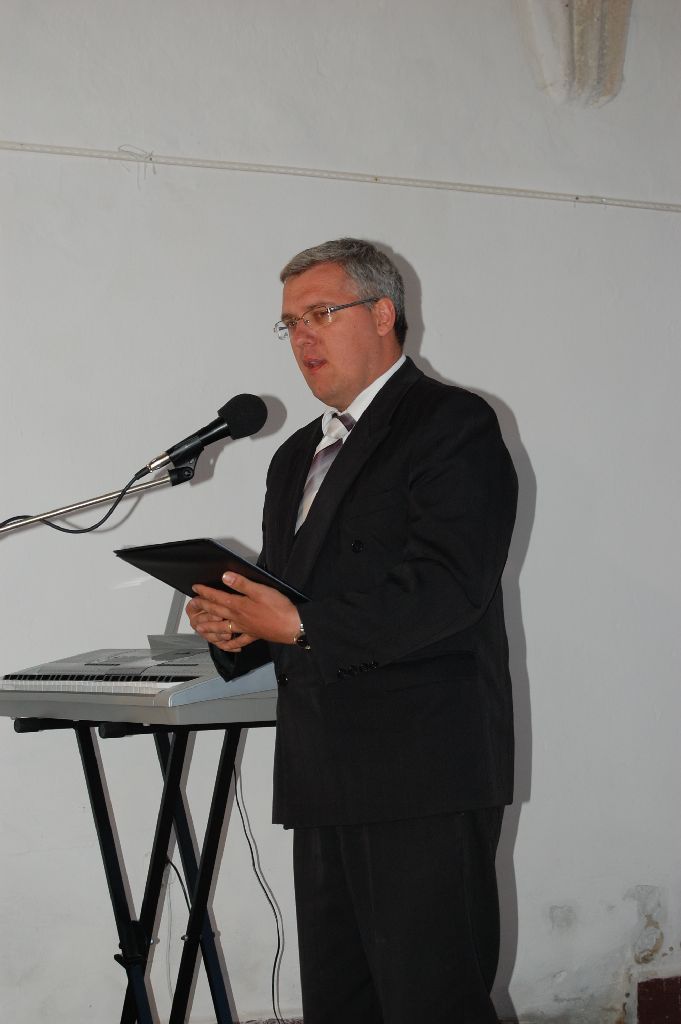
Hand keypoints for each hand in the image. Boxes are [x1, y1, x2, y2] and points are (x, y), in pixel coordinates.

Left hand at [185, 571, 300, 651]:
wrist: (291, 626)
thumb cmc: (278, 608)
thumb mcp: (260, 591)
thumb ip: (241, 584)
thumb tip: (225, 577)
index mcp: (239, 605)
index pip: (218, 597)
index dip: (205, 592)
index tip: (195, 588)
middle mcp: (238, 618)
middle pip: (216, 612)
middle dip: (203, 607)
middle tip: (192, 605)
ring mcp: (245, 628)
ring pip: (223, 628)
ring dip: (209, 627)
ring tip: (199, 628)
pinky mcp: (254, 635)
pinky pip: (239, 641)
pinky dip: (231, 644)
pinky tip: (226, 646)